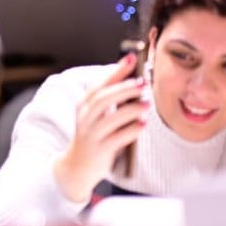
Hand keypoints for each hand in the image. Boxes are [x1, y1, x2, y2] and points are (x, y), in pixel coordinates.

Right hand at [53, 56, 146, 202]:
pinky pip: (118, 137)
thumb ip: (111, 101)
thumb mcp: (97, 117)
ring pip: (111, 117)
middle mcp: (85, 118)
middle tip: (143, 83)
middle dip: (125, 88)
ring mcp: (91, 135)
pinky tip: (143, 124)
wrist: (77, 167)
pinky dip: (132, 129)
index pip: (101, 84)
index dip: (116, 71)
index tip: (131, 58)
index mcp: (84, 105)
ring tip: (147, 104)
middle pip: (104, 98)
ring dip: (131, 109)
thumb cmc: (94, 137)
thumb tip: (135, 82)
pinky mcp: (99, 150)